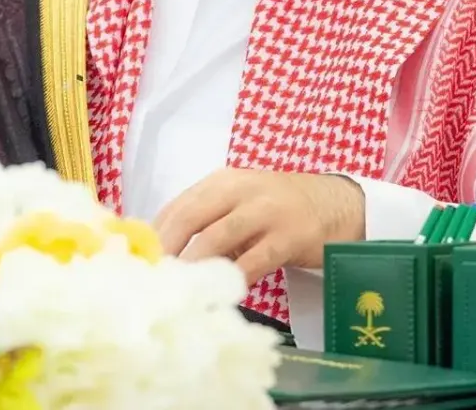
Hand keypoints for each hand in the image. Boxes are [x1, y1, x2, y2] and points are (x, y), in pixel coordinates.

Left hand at [152, 168, 365, 286]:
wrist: (336, 204)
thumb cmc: (279, 208)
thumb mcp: (240, 202)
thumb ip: (207, 219)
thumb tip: (163, 251)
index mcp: (222, 181)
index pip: (178, 205)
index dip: (155, 233)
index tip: (138, 260)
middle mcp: (240, 190)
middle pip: (191, 216)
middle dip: (166, 248)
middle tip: (150, 277)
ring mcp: (265, 211)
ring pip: (217, 237)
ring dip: (193, 264)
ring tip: (177, 288)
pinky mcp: (288, 236)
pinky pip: (254, 260)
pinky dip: (235, 277)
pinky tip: (224, 293)